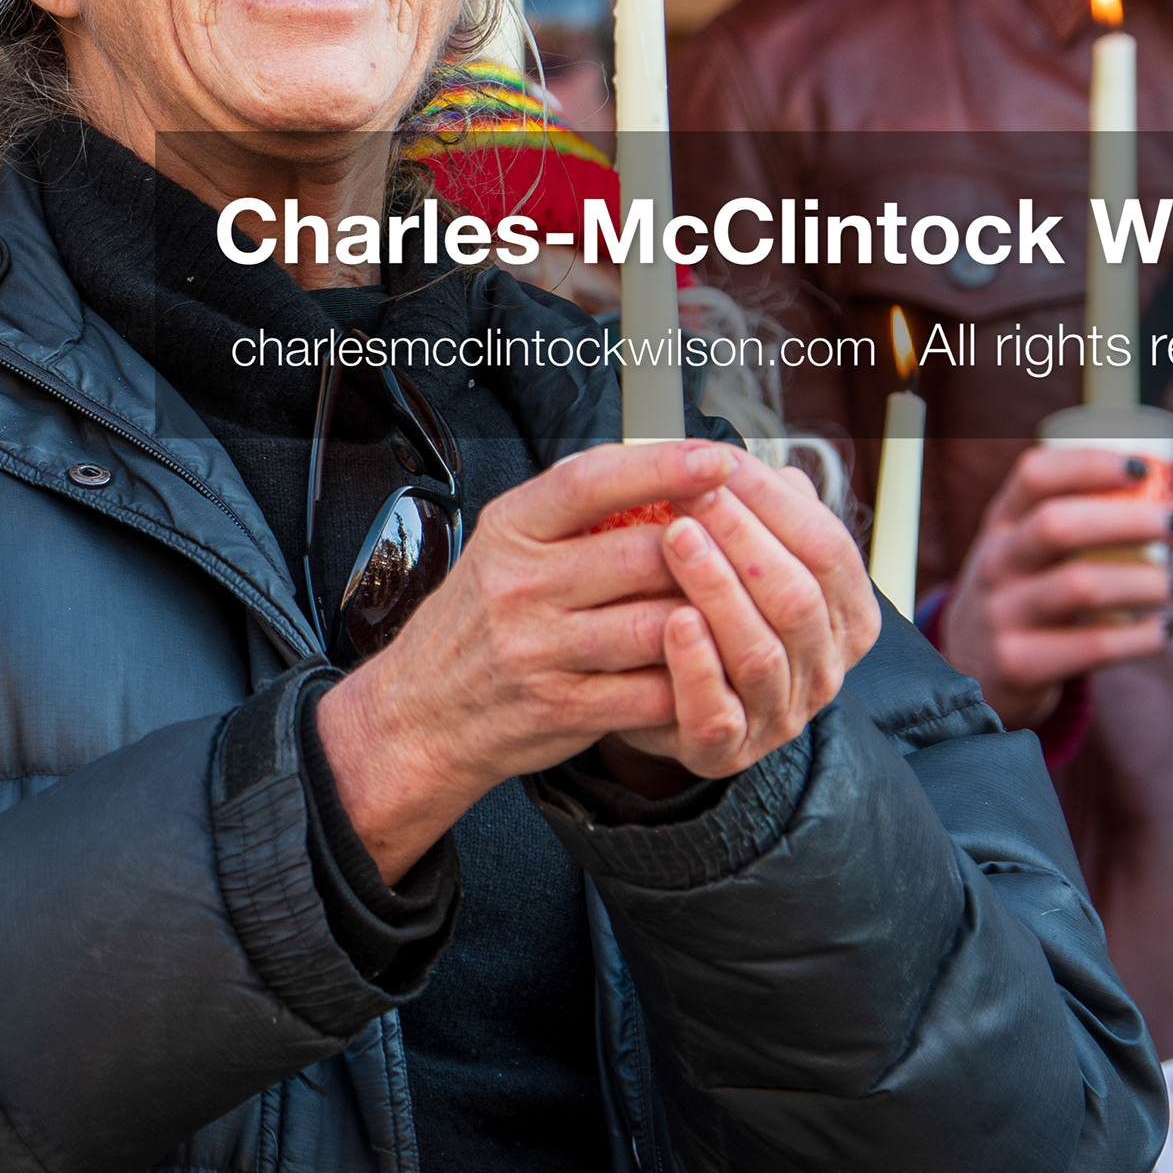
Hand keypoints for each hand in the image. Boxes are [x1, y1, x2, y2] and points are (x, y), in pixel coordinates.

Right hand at [320, 441, 873, 877]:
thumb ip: (574, 514)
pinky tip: (709, 668)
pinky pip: (654, 690)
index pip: (590, 482)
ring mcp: (539, 649)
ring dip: (710, 619)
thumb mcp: (505, 549)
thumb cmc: (480, 622)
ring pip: (659, 625)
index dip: (662, 466)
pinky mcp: (562, 707)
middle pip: (644, 554)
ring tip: (738, 610)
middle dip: (709, 552)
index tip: (719, 458)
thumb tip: (672, 471)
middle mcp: (518, 585)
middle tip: (751, 549)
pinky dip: (692, 679)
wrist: (421, 713)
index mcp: (508, 531)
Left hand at [590, 449, 882, 795]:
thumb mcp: (746, 564)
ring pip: (761, 650)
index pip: (828, 549)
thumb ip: (765, 520)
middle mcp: (823, 670)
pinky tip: (670, 620)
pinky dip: (695, 663)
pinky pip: (717, 708)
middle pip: (798, 596)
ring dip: (718, 589)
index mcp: (844, 618)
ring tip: (674, 538)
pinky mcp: (725, 748)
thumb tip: (773, 468)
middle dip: (744, 537)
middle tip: (690, 493)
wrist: (656, 698)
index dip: (776, 502)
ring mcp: (778, 714)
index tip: (720, 462)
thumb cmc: (709, 615)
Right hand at [939, 444, 1172, 726]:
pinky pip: (1093, 647)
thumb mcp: (1034, 554)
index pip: (1034, 476)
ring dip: (1144, 582)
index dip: (1089, 464)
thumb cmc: (1027, 596)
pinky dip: (1142, 638)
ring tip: (1172, 586)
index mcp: (1001, 525)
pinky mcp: (1019, 664)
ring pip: (1079, 586)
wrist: (968, 672)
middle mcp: (994, 564)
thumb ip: (1099, 525)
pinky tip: (1160, 631)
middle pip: (1057, 526)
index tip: (1141, 469)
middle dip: (1130, 520)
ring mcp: (1001, 615)